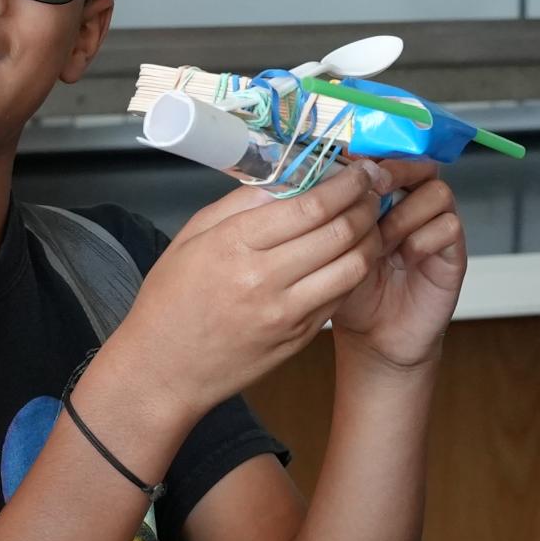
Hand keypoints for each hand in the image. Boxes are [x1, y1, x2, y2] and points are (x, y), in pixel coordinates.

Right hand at [92, 171, 384, 430]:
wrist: (165, 370)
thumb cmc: (171, 300)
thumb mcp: (192, 236)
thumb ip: (239, 203)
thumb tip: (285, 176)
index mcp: (235, 244)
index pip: (311, 205)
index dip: (345, 183)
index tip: (358, 171)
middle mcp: (265, 278)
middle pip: (340, 232)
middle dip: (367, 204)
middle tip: (374, 189)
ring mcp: (286, 313)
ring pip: (353, 266)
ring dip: (371, 237)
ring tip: (371, 221)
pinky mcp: (299, 337)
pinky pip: (341, 296)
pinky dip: (354, 270)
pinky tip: (352, 255)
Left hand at [327, 160, 463, 369]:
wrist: (373, 339)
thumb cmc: (347, 293)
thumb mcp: (325, 249)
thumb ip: (322, 215)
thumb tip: (306, 174)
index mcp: (381, 199)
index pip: (388, 156)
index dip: (373, 154)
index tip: (350, 158)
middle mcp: (411, 207)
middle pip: (419, 163)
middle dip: (395, 170)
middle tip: (374, 186)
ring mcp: (434, 228)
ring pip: (437, 191)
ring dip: (407, 210)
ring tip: (383, 238)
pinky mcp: (452, 254)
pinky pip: (450, 226)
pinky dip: (425, 236)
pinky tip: (404, 256)